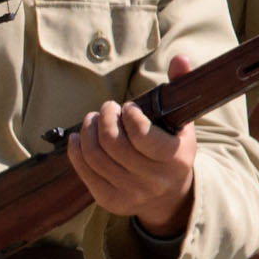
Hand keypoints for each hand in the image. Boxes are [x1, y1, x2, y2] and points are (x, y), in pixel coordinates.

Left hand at [65, 66, 198, 229]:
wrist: (169, 195)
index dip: (129, 116)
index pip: (143, 136)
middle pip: (114, 144)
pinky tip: (78, 136)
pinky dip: (76, 149)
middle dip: (105, 118)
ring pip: (96, 156)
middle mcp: (154, 180)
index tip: (128, 107)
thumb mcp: (182, 121)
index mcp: (175, 159)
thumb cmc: (172, 148)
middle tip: (106, 107)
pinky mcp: (110, 200)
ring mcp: (131, 193)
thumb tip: (180, 58)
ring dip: (88, 131)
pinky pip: (85, 171)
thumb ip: (180, 87)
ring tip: (92, 119)